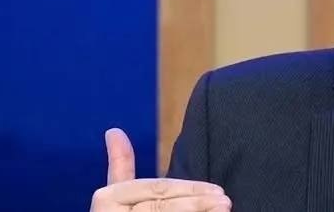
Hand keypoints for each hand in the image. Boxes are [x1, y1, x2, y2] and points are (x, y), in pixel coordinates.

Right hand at [90, 128, 231, 210]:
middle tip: (226, 202)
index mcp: (106, 196)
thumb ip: (120, 164)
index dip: (191, 189)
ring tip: (224, 211)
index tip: (218, 189)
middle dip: (199, 202)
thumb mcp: (117, 193)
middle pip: (164, 206)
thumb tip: (113, 130)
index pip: (159, 189)